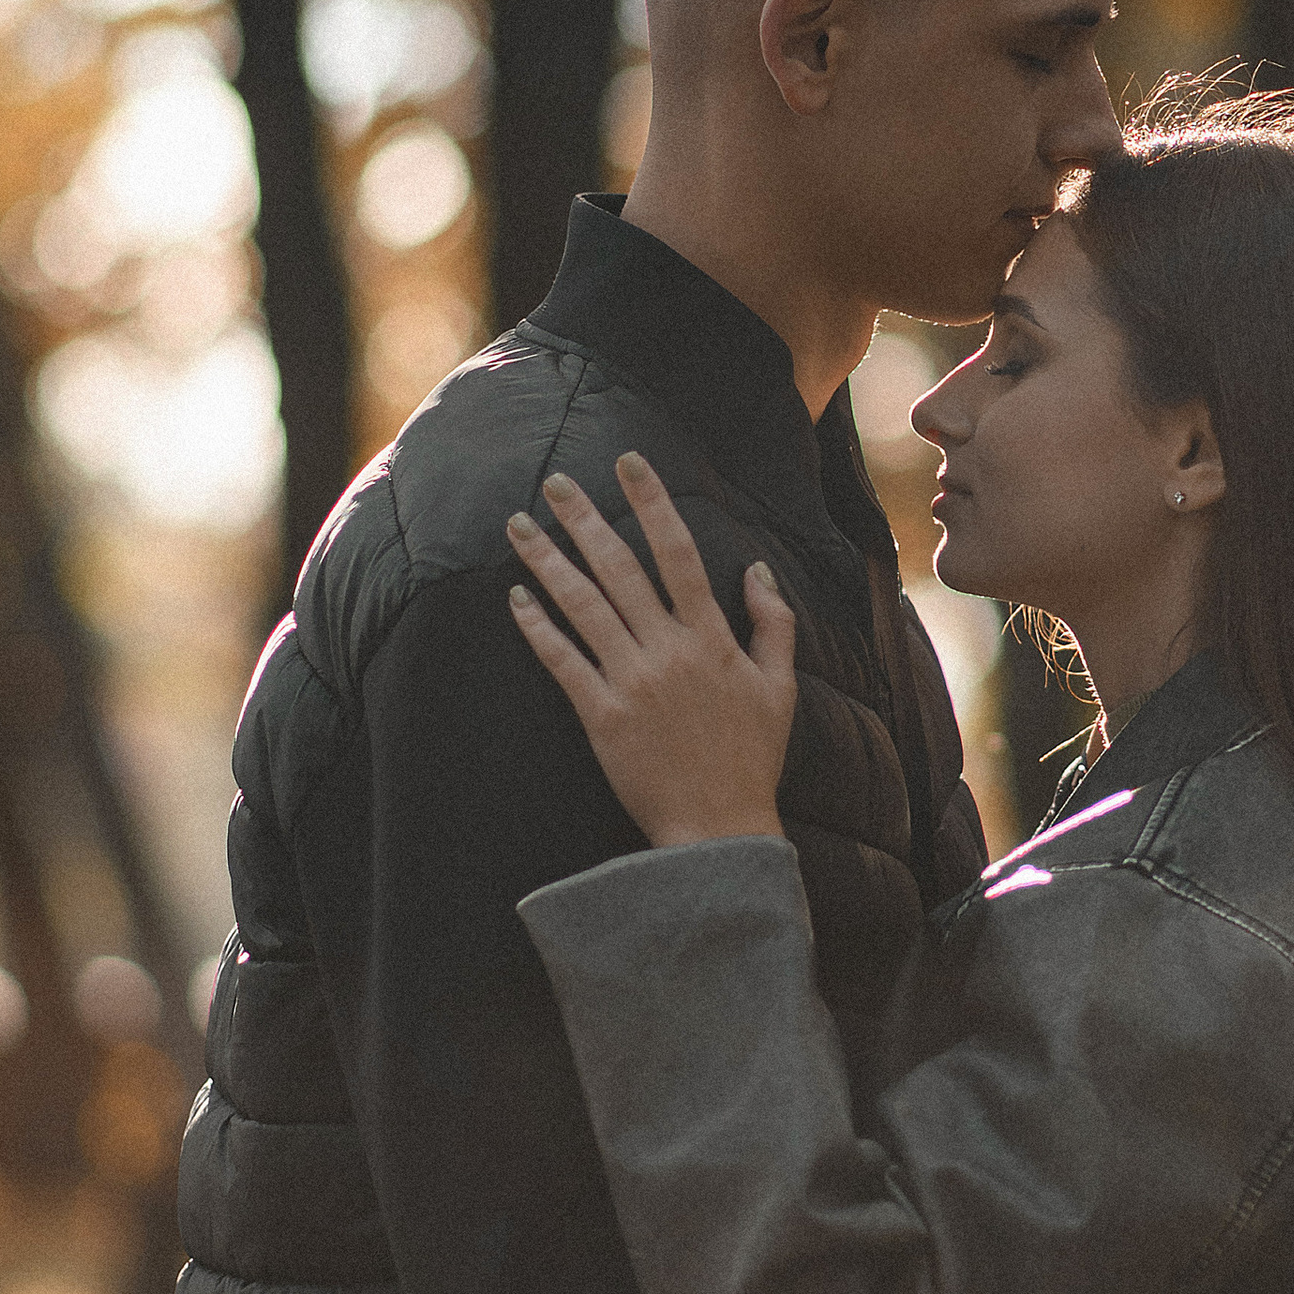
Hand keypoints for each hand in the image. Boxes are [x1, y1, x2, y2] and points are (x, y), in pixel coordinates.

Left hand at [507, 453, 796, 848]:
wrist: (719, 830)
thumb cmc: (751, 760)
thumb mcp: (779, 688)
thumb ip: (773, 622)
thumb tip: (755, 567)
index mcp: (712, 639)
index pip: (679, 553)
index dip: (652, 503)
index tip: (630, 463)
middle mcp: (669, 651)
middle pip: (620, 568)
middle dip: (584, 519)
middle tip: (554, 481)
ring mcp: (632, 683)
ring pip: (583, 607)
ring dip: (547, 561)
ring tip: (518, 525)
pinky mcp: (602, 718)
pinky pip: (562, 662)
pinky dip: (537, 627)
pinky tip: (514, 597)